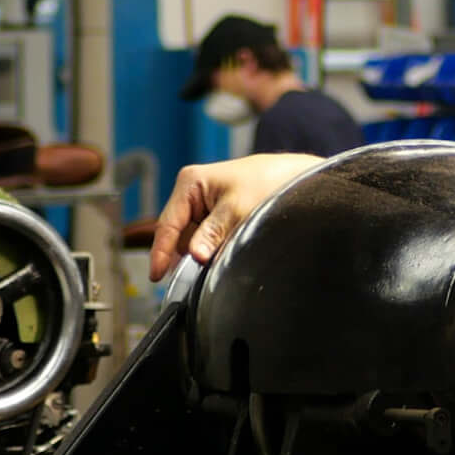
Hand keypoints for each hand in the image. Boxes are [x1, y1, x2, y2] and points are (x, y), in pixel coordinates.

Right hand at [149, 154, 307, 277]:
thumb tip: (196, 256)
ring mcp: (204, 206)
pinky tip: (227, 252)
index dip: (161, 252)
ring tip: (224, 255)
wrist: (298, 179)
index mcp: (190, 183)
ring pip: (193, 240)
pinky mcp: (217, 217)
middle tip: (198, 275)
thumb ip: (214, 233)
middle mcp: (193, 193)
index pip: (167, 224)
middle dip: (187, 255)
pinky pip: (207, 240)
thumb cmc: (269, 183)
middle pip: (177, 235)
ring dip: (203, 253)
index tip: (156, 276)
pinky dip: (214, 249)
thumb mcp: (238, 209)